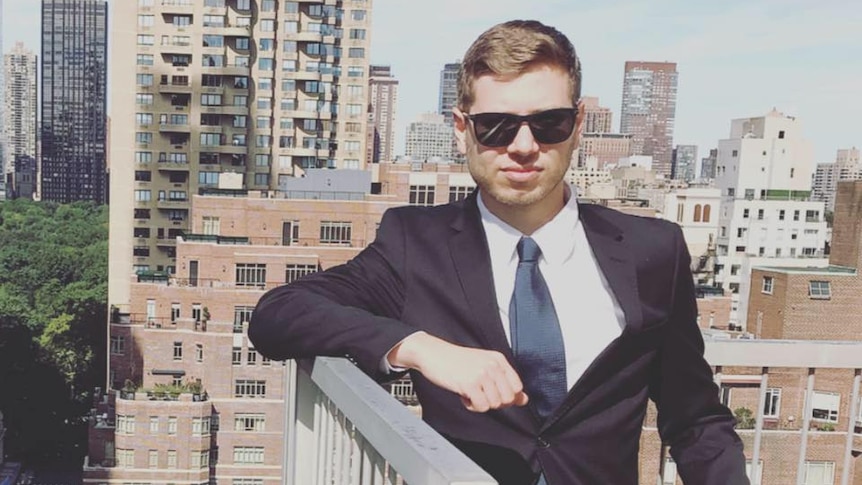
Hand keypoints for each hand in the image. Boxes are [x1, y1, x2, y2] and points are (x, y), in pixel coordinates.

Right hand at [388, 332, 528, 411]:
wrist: (432, 354)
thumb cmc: (457, 361)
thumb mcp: (484, 367)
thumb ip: (505, 383)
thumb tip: (524, 400)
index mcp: (498, 359)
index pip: (517, 387)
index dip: (506, 396)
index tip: (491, 393)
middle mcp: (492, 365)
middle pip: (507, 398)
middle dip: (494, 402)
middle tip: (480, 395)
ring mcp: (481, 374)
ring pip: (495, 404)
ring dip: (481, 404)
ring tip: (470, 393)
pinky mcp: (469, 383)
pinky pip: (481, 407)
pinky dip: (472, 406)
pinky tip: (464, 395)